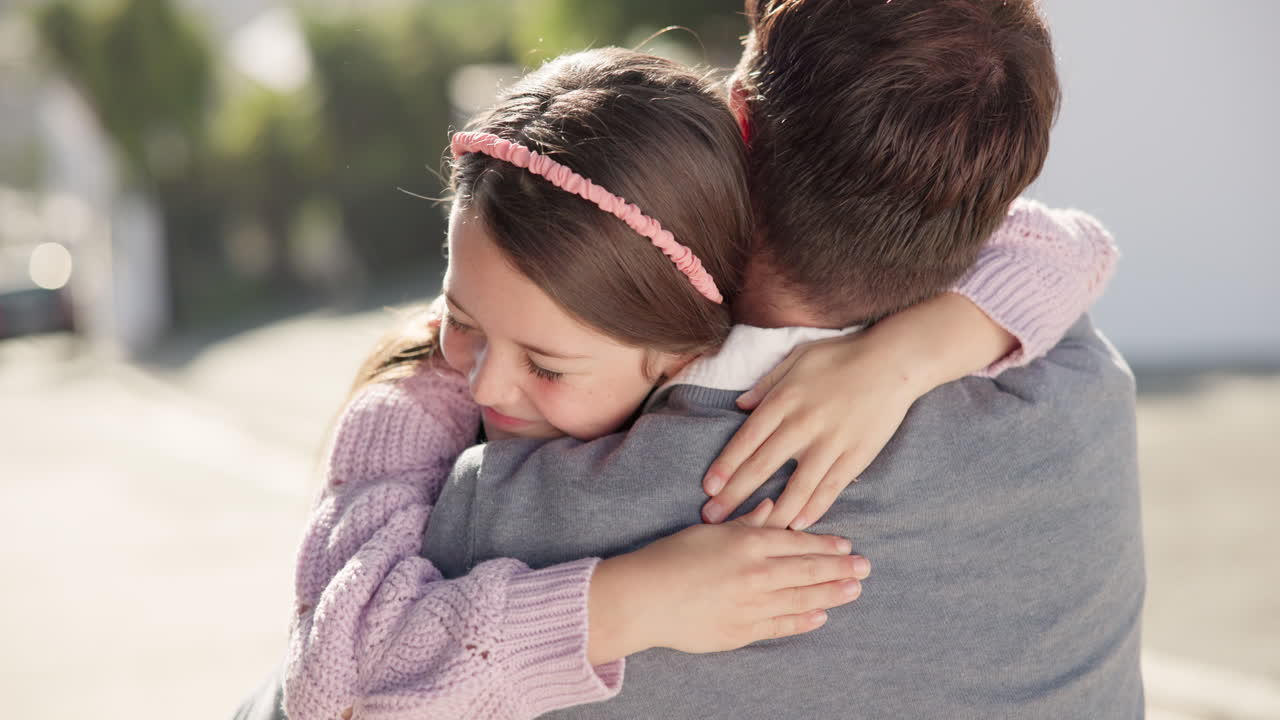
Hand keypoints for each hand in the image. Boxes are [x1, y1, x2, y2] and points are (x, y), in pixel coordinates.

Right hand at [588, 499, 869, 662]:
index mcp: (749, 543)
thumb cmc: (670, 558)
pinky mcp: (742, 631)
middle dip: (840, 569)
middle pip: (809, 570)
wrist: (643, 598)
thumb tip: (772, 508)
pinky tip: (820, 617)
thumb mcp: (710, 531)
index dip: (826, 545)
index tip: (847, 546)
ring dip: (831, 594)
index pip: (798, 543)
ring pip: (802, 599)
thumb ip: (746, 522)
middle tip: (865, 568)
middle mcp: (757, 573)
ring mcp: (753, 605)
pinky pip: (781, 625)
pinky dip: (803, 621)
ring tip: (853, 591)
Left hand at [700, 293, 1017, 530]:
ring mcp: (830, 442)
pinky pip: (830, 488)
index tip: (708, 488)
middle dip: (734, 495)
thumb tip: (740, 405)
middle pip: (762, 466)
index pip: (746, 439)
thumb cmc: (841, 356)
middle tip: (712, 517)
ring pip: (795, 486)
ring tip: (752, 532)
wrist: (893, 362)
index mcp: (784, 400)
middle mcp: (802, 424)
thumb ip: (767, 384)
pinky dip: (813, 508)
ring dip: (772, 512)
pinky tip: (798, 525)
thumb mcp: (797, 358)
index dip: (725, 466)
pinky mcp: (855, 455)